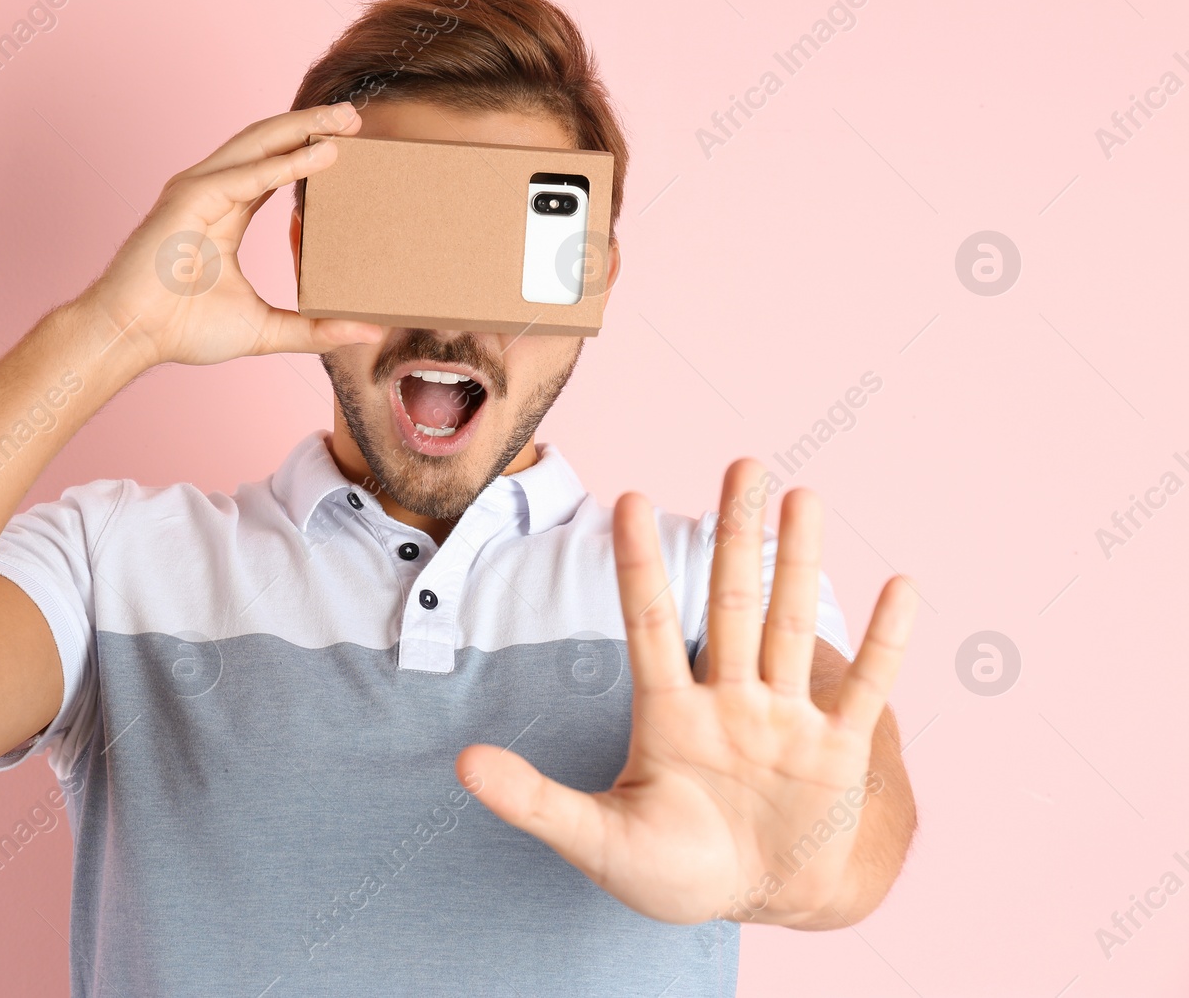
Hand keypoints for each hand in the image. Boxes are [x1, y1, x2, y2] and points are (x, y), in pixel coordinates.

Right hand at [78, 102, 384, 367]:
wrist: (132, 336)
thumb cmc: (183, 330)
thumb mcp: (266, 329)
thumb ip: (315, 329)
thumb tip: (369, 332)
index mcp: (227, 212)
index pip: (274, 168)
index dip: (309, 151)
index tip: (351, 144)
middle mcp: (213, 193)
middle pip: (269, 144)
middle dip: (312, 126)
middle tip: (356, 117)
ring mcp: (198, 191)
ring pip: (257, 146)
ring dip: (302, 129)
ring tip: (344, 121)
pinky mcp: (189, 199)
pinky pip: (244, 176)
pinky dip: (282, 164)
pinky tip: (318, 156)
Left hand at [456, 459, 916, 925]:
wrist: (753, 901)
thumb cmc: (671, 871)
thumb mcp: (596, 840)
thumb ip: (535, 802)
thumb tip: (463, 763)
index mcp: (667, 715)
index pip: (649, 625)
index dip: (640, 566)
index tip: (628, 498)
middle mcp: (728, 701)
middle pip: (732, 605)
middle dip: (735, 536)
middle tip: (744, 464)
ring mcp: (784, 721)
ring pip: (791, 627)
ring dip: (799, 564)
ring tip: (804, 497)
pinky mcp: (837, 752)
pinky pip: (866, 688)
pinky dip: (885, 642)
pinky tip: (901, 586)